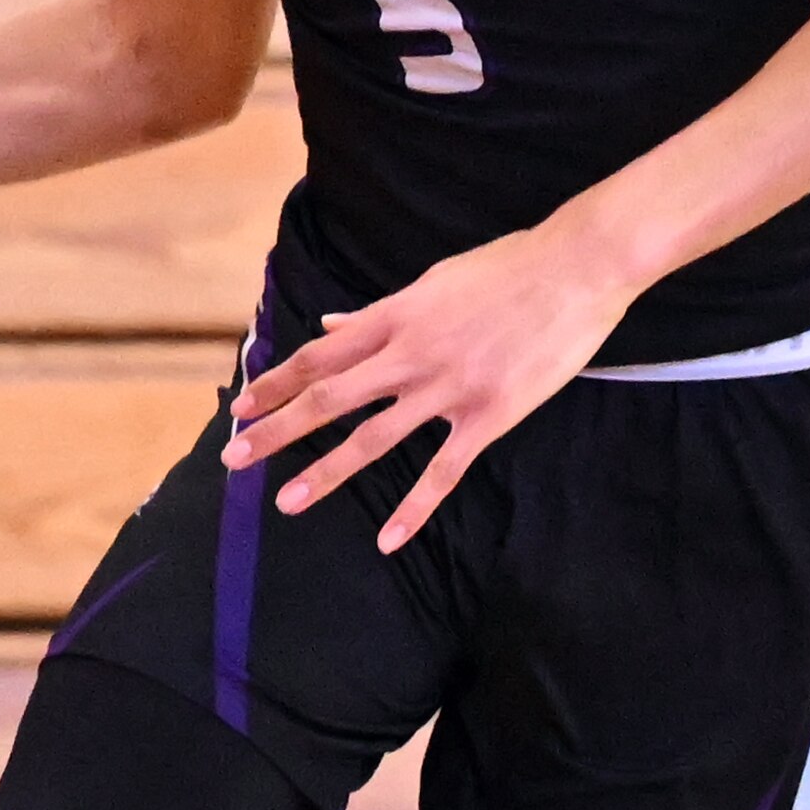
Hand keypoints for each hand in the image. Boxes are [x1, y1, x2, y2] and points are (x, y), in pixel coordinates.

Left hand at [220, 226, 638, 553]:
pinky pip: (442, 471)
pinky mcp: (487, 416)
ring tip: (287, 500)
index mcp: (396, 316)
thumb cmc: (506, 269)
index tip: (241, 405)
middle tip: (234, 456)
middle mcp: (410, 353)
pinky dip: (413, 509)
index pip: (319, 354)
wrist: (576, 269)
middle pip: (329, 397)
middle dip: (277, 428)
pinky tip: (387, 540)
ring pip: (373, 438)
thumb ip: (380, 310)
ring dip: (326, 471)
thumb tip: (332, 324)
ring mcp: (447, 388)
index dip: (276, 382)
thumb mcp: (434, 281)